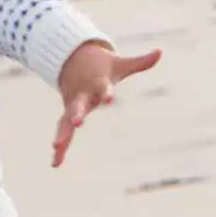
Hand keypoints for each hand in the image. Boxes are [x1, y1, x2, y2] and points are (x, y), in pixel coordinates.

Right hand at [52, 39, 159, 163]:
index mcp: (97, 83)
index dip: (107, 93)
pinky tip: (55, 164)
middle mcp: (82, 95)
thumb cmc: (101, 66)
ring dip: (62, 134)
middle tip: (77, 123)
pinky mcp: (67, 114)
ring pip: (66, 121)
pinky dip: (61, 149)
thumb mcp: (120, 64)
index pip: (103, 88)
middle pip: (79, 105)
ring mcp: (72, 104)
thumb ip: (140, 62)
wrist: (71, 58)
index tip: (110, 100)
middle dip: (77, 113)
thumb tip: (160, 52)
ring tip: (55, 147)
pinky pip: (63, 132)